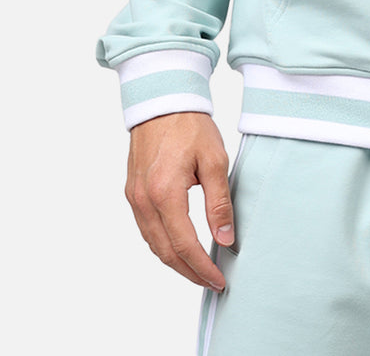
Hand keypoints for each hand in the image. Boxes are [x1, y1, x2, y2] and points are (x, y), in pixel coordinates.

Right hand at [125, 112, 234, 290]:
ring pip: (153, 243)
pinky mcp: (132, 191)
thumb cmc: (190, 125)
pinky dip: (162, 244)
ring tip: (198, 270)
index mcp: (164, 192)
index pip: (184, 244)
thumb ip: (219, 203)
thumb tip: (225, 239)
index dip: (202, 268)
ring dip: (174, 261)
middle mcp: (143, 200)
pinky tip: (178, 247)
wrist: (163, 100)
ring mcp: (134, 197)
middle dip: (188, 272)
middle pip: (164, 251)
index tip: (218, 279)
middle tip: (211, 281)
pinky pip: (146, 228)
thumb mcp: (214, 160)